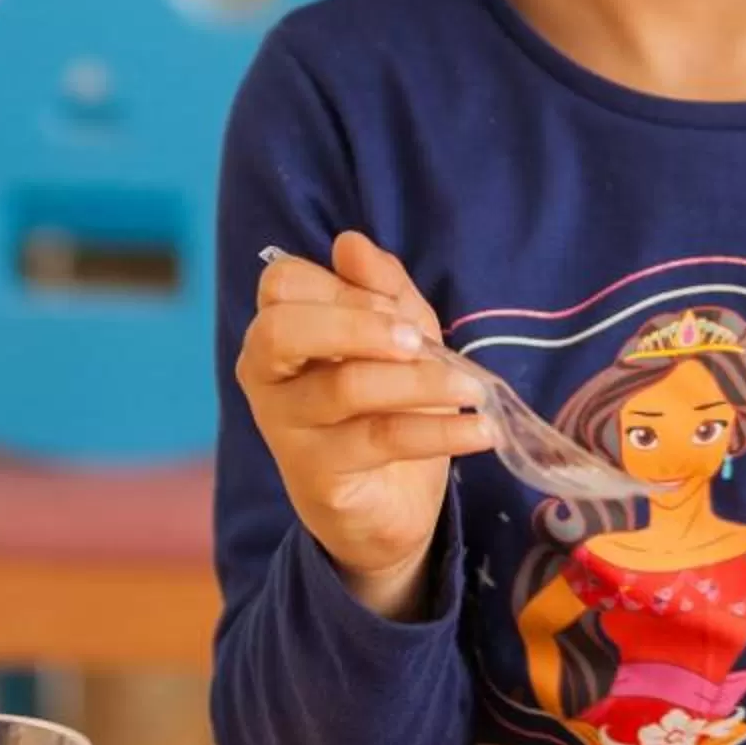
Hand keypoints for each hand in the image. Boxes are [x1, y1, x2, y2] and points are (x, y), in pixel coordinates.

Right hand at [236, 233, 489, 616]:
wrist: (391, 502)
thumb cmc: (387, 403)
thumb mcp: (397, 335)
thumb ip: (380, 288)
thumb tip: (350, 242)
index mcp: (279, 330)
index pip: (284, 283)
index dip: (341, 287)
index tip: (395, 309)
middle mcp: (267, 376)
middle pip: (283, 329)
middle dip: (357, 325)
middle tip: (419, 341)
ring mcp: (286, 428)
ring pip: (345, 386)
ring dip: (421, 382)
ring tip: (473, 388)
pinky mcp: (317, 475)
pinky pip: (380, 439)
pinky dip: (438, 431)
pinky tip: (478, 429)